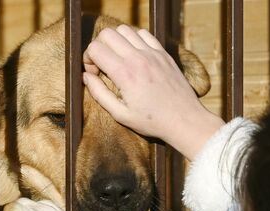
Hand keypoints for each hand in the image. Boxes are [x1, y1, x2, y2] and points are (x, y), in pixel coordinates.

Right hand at [83, 25, 223, 159]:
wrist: (184, 120)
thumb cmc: (152, 121)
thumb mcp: (121, 114)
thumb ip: (99, 94)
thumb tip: (85, 76)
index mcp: (124, 74)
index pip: (95, 48)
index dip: (89, 60)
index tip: (95, 74)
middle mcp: (138, 58)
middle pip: (107, 34)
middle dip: (99, 47)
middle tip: (104, 65)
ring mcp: (152, 53)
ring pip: (124, 30)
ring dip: (116, 41)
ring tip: (119, 59)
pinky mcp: (163, 53)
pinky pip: (144, 34)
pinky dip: (134, 40)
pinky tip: (135, 56)